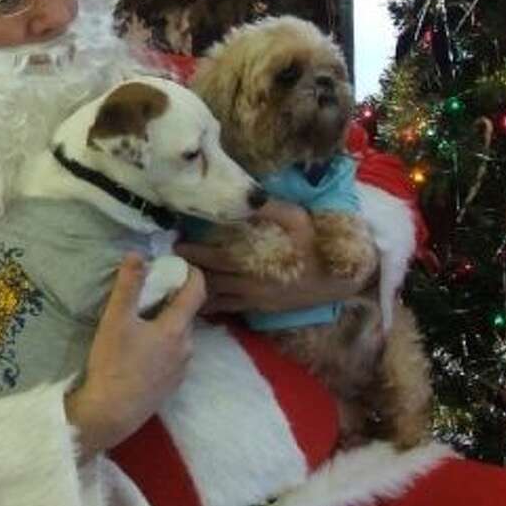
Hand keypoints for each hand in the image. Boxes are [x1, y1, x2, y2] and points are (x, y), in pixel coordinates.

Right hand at [66, 255, 205, 454]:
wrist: (111, 413)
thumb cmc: (113, 364)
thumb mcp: (116, 320)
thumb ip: (128, 286)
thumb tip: (138, 254)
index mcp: (177, 328)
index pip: (197, 291)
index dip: (192, 272)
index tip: (179, 263)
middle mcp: (187, 347)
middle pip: (186, 314)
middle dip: (173, 299)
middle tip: (151, 290)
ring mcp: (182, 369)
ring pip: (180, 336)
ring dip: (167, 323)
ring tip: (143, 320)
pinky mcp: (172, 386)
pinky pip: (174, 356)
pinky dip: (164, 345)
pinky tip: (142, 350)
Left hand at [176, 200, 376, 315]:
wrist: (339, 282)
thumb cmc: (317, 247)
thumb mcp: (299, 220)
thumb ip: (272, 209)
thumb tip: (250, 196)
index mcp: (256, 263)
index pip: (215, 260)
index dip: (194, 252)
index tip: (176, 243)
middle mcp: (250, 286)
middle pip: (209, 282)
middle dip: (187, 273)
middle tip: (167, 264)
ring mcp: (254, 301)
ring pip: (216, 299)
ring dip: (194, 292)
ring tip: (174, 283)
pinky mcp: (259, 309)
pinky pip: (229, 310)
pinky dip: (211, 307)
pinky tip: (197, 304)